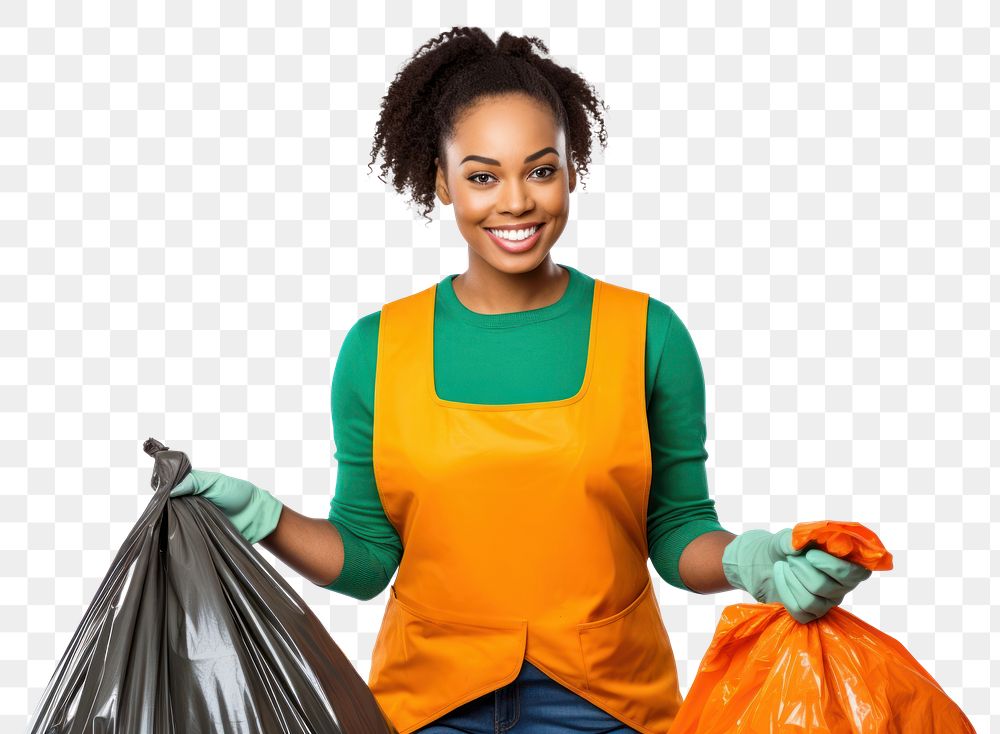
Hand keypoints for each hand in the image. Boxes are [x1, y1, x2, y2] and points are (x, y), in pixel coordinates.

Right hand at [169, 469, 283, 544]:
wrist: (256, 515)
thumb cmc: (238, 494)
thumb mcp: (216, 482)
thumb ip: (195, 481)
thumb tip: (171, 489)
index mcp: (194, 487)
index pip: (171, 488)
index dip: (163, 491)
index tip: (157, 494)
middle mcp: (190, 502)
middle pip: (169, 505)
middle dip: (165, 507)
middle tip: (159, 510)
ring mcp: (194, 519)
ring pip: (175, 520)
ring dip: (172, 521)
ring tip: (166, 522)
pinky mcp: (199, 533)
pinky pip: (186, 534)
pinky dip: (181, 534)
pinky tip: (174, 534)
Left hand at [722, 528, 872, 623]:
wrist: (770, 559)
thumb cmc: (790, 546)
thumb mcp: (791, 536)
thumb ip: (795, 537)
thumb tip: (796, 546)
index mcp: (849, 564)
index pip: (855, 573)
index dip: (832, 566)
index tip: (810, 555)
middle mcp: (843, 586)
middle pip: (826, 587)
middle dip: (802, 569)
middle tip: (791, 557)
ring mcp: (827, 603)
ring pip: (811, 601)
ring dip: (791, 579)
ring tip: (783, 565)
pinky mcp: (810, 614)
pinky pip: (798, 610)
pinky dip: (784, 590)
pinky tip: (780, 575)